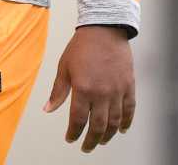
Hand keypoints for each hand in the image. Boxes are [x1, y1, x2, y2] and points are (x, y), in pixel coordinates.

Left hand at [43, 25, 134, 153]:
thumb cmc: (81, 47)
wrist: (104, 30)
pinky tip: (121, 130)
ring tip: (101, 141)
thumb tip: (48, 109)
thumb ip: (58, 91)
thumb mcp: (64, 68)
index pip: (78, 119)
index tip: (70, 138)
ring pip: (114, 122)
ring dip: (107, 135)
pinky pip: (129, 110)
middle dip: (90, 140)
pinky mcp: (129, 86)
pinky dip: (125, 122)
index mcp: (82, 89)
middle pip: (97, 126)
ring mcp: (117, 91)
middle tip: (86, 147)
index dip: (73, 132)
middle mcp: (101, 93)